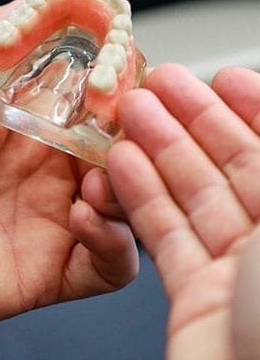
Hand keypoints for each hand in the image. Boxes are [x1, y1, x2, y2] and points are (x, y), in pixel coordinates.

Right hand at [99, 64, 259, 358]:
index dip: (250, 106)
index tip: (218, 77)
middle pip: (228, 165)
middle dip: (190, 119)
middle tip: (155, 85)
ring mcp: (234, 268)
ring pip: (190, 195)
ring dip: (157, 152)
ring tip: (130, 115)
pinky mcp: (195, 292)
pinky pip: (166, 233)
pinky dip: (141, 197)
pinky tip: (122, 165)